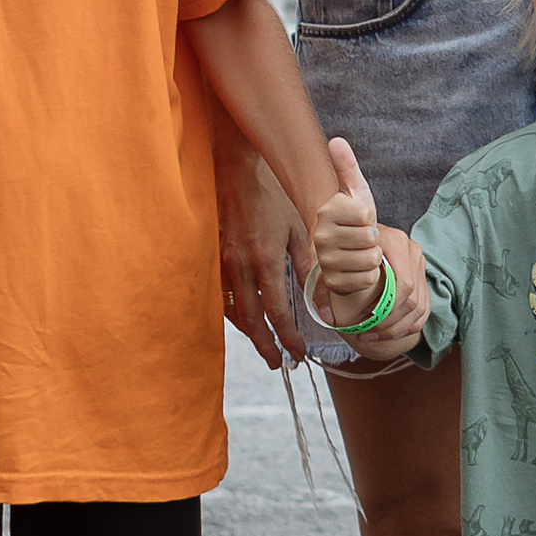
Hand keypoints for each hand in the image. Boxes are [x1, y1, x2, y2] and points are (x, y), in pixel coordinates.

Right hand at [215, 132, 310, 367]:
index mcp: (265, 259)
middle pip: (251, 320)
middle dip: (265, 346)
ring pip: (232, 311)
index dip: (287, 337)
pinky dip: (233, 313)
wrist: (238, 171)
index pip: (277, 311)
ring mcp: (223, 263)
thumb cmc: (273, 196)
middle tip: (279, 363)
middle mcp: (240, 265)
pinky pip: (221, 295)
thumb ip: (309, 263)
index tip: (297, 353)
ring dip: (248, 333)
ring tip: (264, 346)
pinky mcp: (213, 258)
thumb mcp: (300, 226)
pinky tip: (244, 319)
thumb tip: (322, 296)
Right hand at [310, 138, 385, 326]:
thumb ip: (346, 167)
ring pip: (370, 259)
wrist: (346, 254)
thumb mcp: (355, 193)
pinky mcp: (332, 283)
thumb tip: (336, 140)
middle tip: (361, 239)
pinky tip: (358, 270)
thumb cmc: (353, 222)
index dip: (370, 218)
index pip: (366, 214)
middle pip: (370, 239)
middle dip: (372, 240)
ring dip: (372, 258)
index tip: (360, 220)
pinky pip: (367, 278)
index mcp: (327, 211)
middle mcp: (321, 236)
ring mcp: (325, 261)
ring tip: (360, 253)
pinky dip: (369, 276)